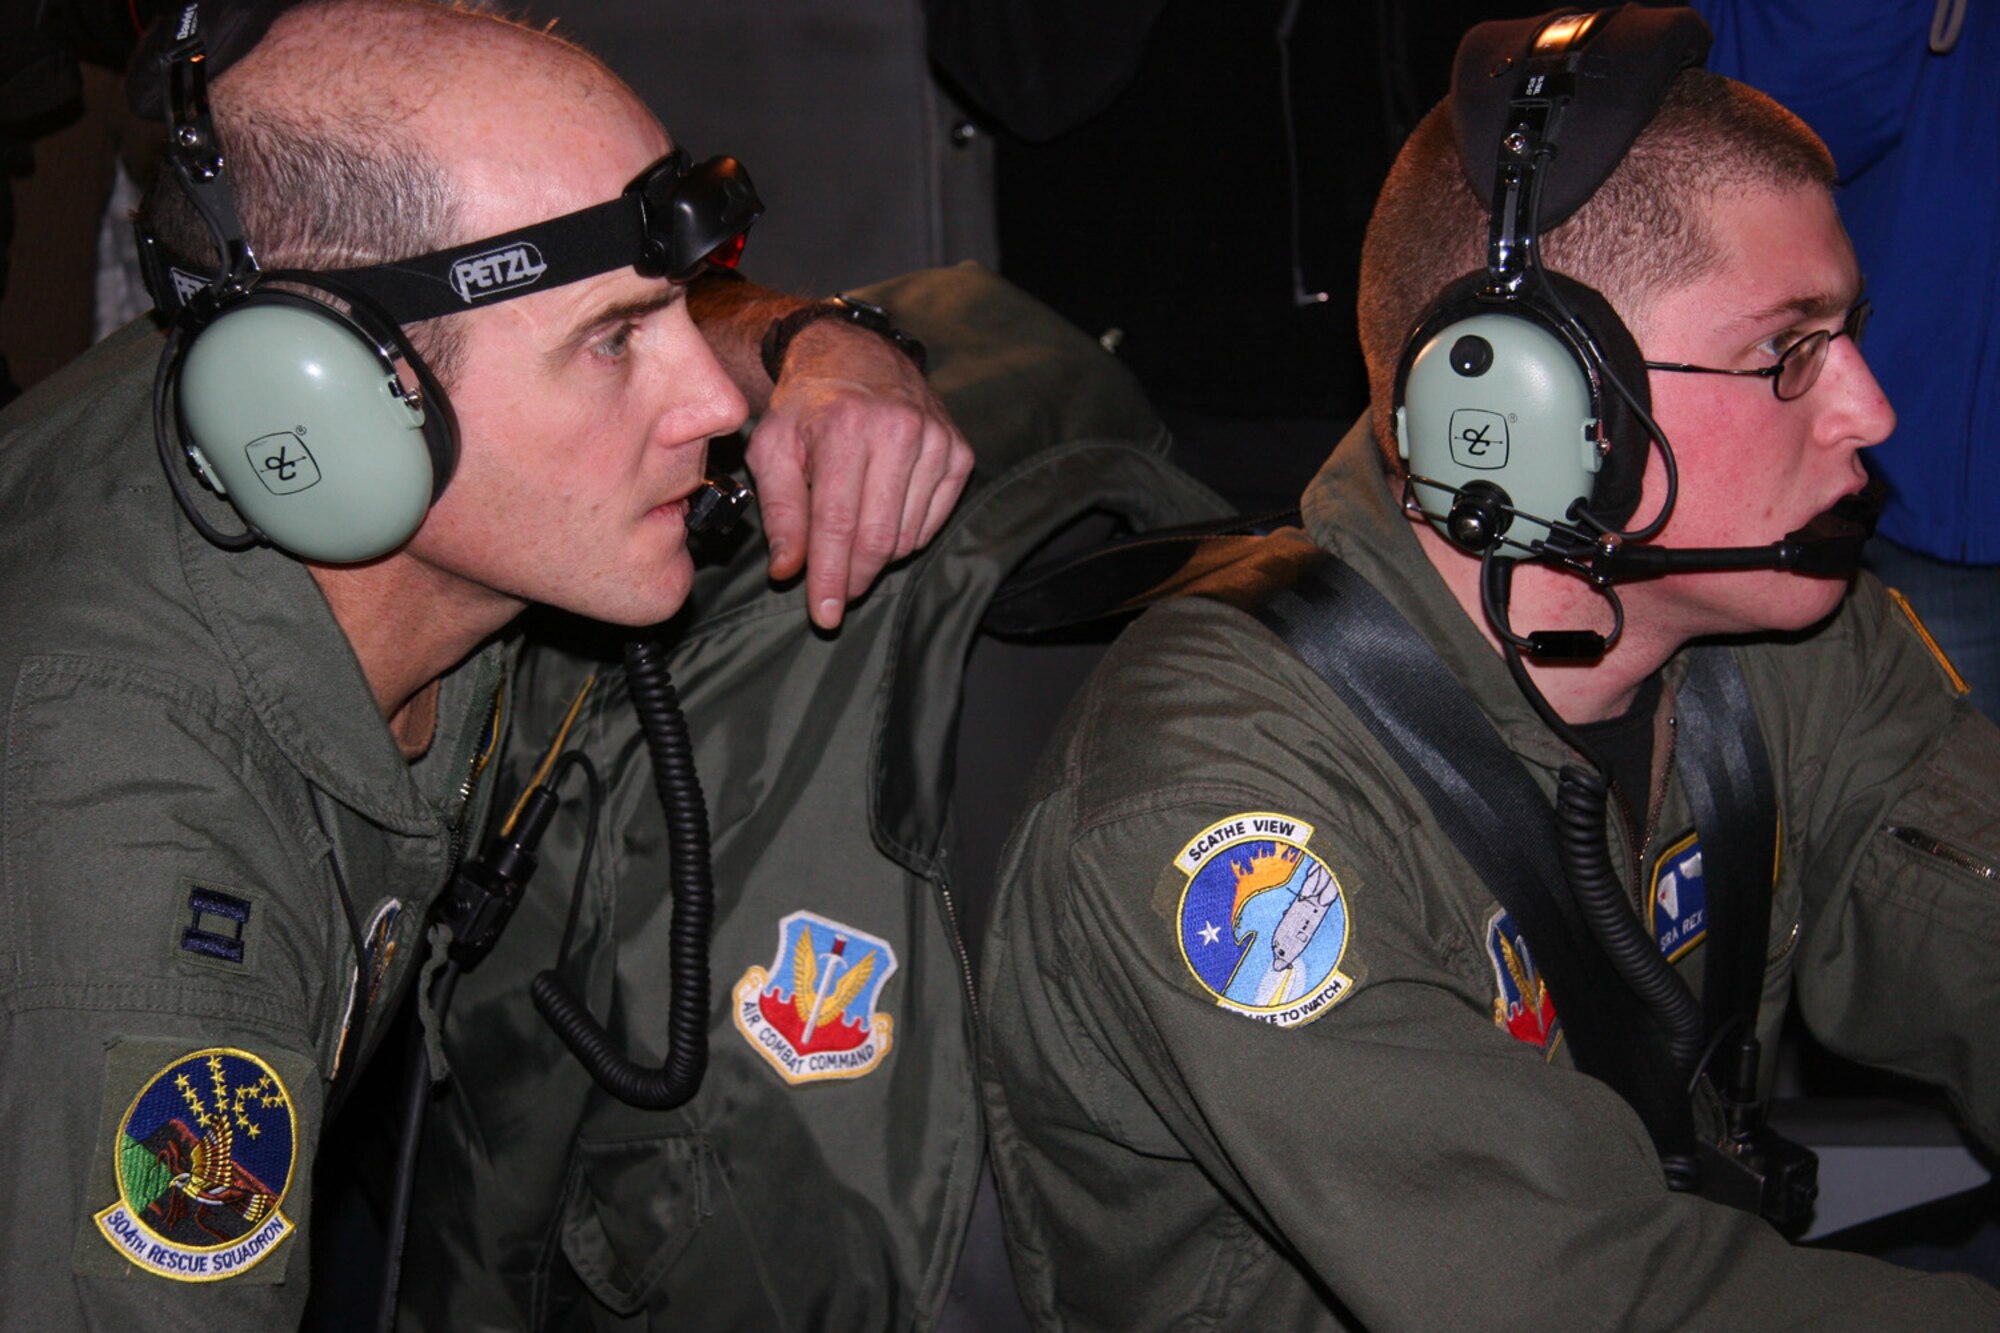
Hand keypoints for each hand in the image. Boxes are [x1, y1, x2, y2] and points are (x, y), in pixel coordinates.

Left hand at [745, 320, 972, 628]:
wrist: (855, 356)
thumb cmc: (807, 407)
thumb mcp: (773, 449)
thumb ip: (780, 512)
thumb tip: (788, 571)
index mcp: (845, 427)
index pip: (838, 523)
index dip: (830, 575)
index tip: (824, 615)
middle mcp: (898, 430)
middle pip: (878, 536)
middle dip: (854, 577)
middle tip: (835, 594)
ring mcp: (935, 440)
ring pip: (907, 536)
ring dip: (876, 556)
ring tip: (850, 539)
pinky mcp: (958, 451)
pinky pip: (933, 523)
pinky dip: (904, 536)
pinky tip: (881, 517)